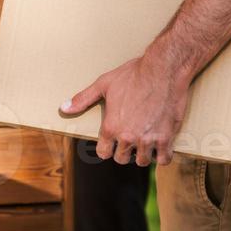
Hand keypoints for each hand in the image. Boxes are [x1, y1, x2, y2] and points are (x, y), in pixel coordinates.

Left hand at [60, 51, 190, 166]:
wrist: (162, 69)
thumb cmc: (133, 74)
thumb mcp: (104, 84)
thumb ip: (84, 99)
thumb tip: (64, 108)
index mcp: (111, 127)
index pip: (103, 153)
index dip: (107, 148)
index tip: (112, 142)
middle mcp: (128, 137)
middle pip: (122, 158)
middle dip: (124, 151)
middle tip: (130, 139)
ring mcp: (148, 139)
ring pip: (142, 160)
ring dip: (143, 154)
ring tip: (146, 143)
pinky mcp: (166, 138)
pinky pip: (164, 159)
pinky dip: (163, 156)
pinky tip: (161, 147)